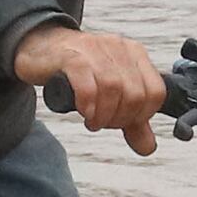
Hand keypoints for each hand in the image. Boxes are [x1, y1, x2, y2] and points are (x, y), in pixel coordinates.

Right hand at [12, 23, 170, 154]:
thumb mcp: (110, 95)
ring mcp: (95, 49)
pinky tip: (84, 112)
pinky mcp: (71, 56)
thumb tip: (147, 148)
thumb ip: (131, 121)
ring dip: (103, 115)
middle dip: (120, 119)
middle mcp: (119, 48)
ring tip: (92, 121)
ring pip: (113, 89)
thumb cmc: (76, 71)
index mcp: (135, 54)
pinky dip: (89, 104)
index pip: (156, 93)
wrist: (40, 48)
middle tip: (102, 123)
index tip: (122, 123)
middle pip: (135, 95)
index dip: (141, 116)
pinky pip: (87, 84)